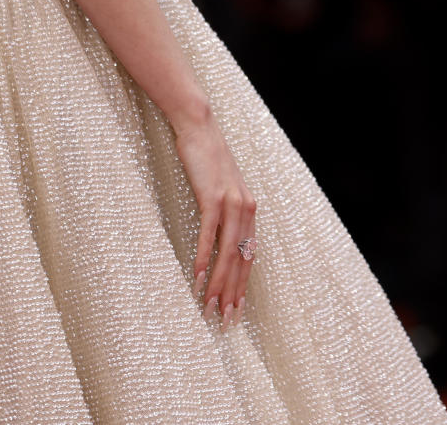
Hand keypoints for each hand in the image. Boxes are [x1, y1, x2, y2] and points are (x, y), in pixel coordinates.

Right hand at [174, 110, 256, 328]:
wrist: (199, 126)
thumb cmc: (206, 157)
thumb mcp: (221, 187)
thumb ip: (225, 211)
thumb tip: (217, 237)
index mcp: (249, 210)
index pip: (248, 256)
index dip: (242, 285)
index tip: (236, 310)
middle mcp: (245, 209)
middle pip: (241, 260)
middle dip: (232, 294)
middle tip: (225, 320)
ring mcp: (231, 203)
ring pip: (227, 253)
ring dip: (218, 284)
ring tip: (210, 307)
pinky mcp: (212, 196)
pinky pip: (209, 235)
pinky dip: (203, 258)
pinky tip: (197, 277)